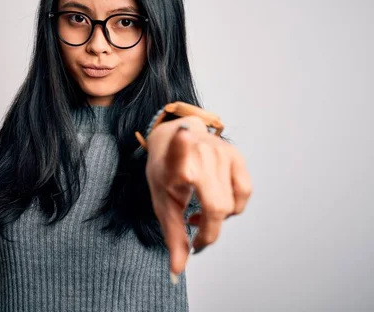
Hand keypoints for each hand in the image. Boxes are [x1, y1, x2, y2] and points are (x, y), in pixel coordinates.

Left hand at [145, 116, 251, 281]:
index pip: (178, 150)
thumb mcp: (162, 202)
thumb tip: (178, 272)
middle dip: (208, 230)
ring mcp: (222, 152)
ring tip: (200, 213)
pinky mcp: (236, 155)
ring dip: (219, 218)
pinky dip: (233, 206)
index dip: (181, 144)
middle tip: (195, 231)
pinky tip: (216, 202)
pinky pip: (244, 193)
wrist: (173, 136)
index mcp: (175, 161)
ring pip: (232, 205)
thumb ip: (173, 237)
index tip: (182, 134)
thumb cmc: (165, 171)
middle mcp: (201, 153)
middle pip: (217, 206)